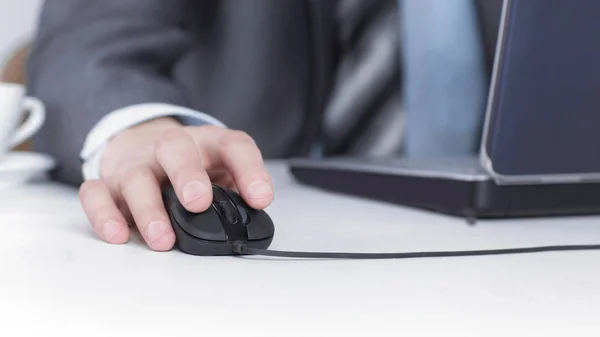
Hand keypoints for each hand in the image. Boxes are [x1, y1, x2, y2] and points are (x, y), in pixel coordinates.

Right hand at [78, 118, 273, 250]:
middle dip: (187, 174)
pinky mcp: (109, 182)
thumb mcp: (221, 173)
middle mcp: (171, 149)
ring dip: (149, 209)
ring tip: (163, 239)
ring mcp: (138, 164)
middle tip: (198, 203)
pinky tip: (119, 235)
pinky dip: (104, 214)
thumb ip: (234, 194)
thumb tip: (249, 223)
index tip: (260, 198)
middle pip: (175, 148)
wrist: (144, 146)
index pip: (234, 146)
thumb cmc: (192, 167)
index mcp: (209, 144)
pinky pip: (96, 193)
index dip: (250, 170)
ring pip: (137, 177)